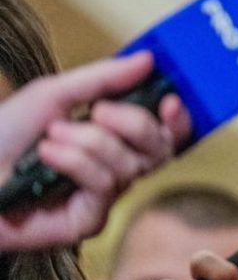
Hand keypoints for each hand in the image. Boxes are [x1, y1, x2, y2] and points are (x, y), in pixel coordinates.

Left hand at [0, 52, 191, 249]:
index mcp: (114, 135)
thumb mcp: (54, 94)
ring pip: (129, 165)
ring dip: (89, 143)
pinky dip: (77, 164)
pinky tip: (48, 156)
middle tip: (99, 111)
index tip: (170, 100)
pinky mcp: (89, 220)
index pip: (165, 131)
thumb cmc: (3, 134)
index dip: (178, 119)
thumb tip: (148, 59)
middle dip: (135, 124)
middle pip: (160, 148)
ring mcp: (104, 195)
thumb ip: (103, 78)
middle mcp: (115, 165)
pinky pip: (105, 187)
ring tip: (50, 136)